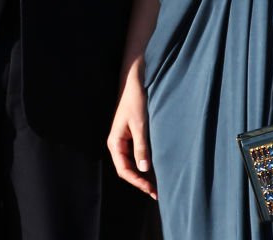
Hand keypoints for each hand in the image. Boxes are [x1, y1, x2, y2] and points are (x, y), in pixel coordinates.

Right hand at [107, 64, 157, 199]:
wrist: (134, 81)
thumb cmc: (135, 101)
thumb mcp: (140, 125)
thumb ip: (141, 147)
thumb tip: (143, 170)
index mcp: (115, 142)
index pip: (124, 170)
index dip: (137, 182)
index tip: (151, 189)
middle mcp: (117, 143)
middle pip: (126, 169)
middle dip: (140, 181)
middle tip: (157, 192)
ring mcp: (123, 139)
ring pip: (131, 163)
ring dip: (142, 174)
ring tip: (157, 184)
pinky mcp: (130, 135)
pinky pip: (135, 155)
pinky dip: (143, 164)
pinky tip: (154, 168)